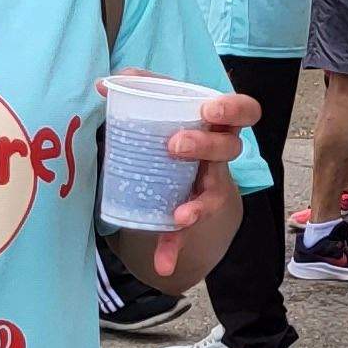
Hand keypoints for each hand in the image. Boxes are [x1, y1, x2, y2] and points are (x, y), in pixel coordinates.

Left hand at [133, 84, 264, 279]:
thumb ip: (137, 88)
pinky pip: (185, 232)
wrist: (179, 160)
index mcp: (217, 122)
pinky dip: (173, 246)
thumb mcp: (161, 102)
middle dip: (206, 147)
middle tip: (176, 146)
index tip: (209, 110)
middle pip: (230, 149)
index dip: (234, 110)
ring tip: (181, 216)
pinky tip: (162, 263)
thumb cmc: (175, 123)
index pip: (245, 111)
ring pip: (214, 195)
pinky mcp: (191, 209)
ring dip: (199, 207)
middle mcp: (220, 154)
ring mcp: (209, 184)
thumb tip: (102, 85)